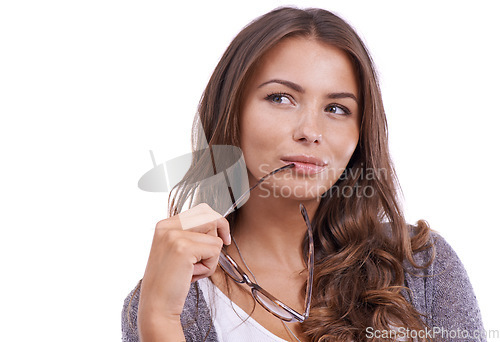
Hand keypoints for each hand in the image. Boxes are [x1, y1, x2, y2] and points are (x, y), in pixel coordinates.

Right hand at [137, 203, 230, 327]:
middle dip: (217, 237)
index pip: (202, 210)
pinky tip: (192, 275)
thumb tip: (219, 223)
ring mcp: (174, 235)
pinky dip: (209, 266)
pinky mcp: (183, 248)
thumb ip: (192, 235)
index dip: (217, 223)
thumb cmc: (171, 281)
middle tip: (206, 258)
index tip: (223, 239)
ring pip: (215, 237)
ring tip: (193, 269)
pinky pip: (215, 250)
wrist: (156, 305)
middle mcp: (167, 226)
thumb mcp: (178, 250)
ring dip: (211, 257)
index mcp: (165, 224)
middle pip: (210, 217)